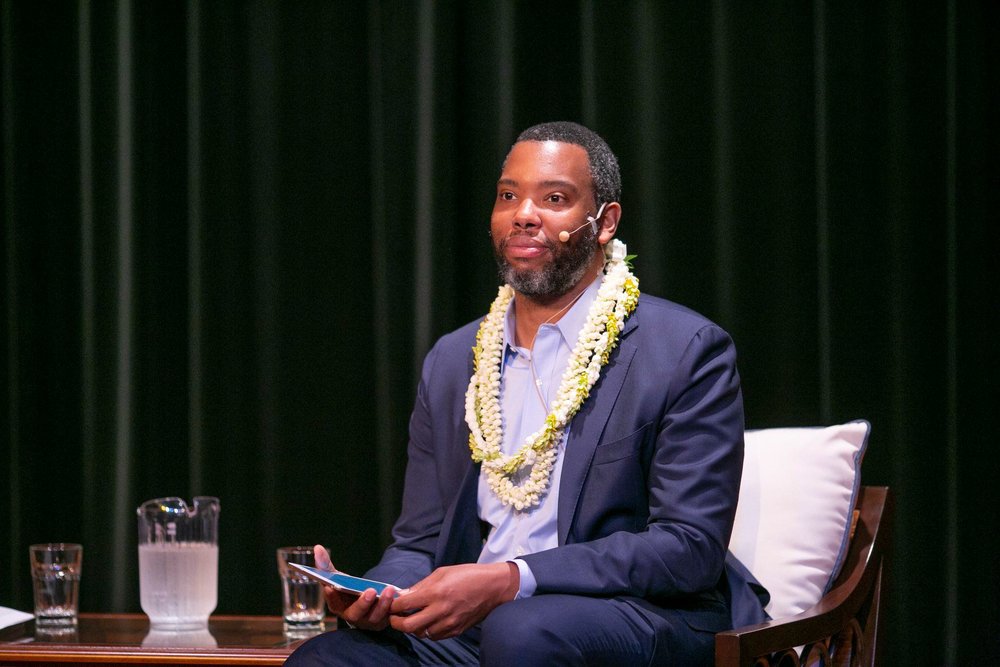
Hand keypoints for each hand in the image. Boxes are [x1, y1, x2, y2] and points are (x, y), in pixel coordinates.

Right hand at [312, 544, 398, 630]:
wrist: (367, 602)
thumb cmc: (347, 589)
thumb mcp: (337, 577)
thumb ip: (326, 565)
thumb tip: (317, 547)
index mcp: (337, 606)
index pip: (332, 603)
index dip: (331, 596)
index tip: (331, 587)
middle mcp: (352, 617)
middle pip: (355, 614)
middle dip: (362, 603)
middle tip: (370, 591)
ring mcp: (368, 621)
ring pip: (375, 616)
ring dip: (382, 604)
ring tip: (389, 589)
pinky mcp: (383, 621)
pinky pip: (389, 616)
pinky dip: (393, 606)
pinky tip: (398, 594)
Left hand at [388, 562, 518, 639]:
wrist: (493, 587)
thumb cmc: (467, 575)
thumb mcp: (442, 573)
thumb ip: (421, 585)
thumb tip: (403, 594)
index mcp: (436, 592)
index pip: (405, 604)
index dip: (394, 606)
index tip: (392, 604)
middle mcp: (441, 610)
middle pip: (408, 626)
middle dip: (396, 622)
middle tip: (395, 617)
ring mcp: (449, 623)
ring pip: (421, 633)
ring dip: (413, 627)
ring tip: (413, 617)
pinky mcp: (456, 630)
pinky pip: (435, 636)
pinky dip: (428, 630)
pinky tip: (429, 621)